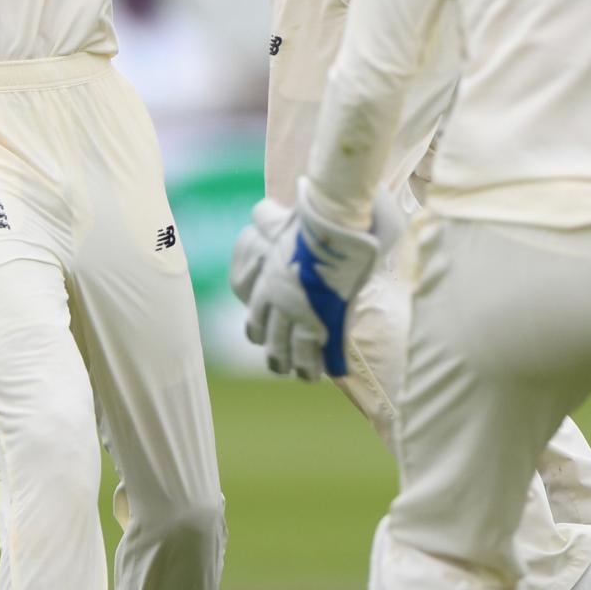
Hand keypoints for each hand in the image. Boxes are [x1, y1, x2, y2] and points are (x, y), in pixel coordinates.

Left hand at [229, 182, 401, 379]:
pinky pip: (327, 351)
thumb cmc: (309, 223)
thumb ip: (269, 222)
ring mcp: (306, 316)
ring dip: (303, 368)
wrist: (332, 228)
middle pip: (274, 344)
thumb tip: (259, 212)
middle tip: (281, 368)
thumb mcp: (283, 223)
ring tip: (309, 377)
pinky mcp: (330, 320)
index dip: (257, 334)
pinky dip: (330, 364)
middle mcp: (282, 306)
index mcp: (269, 286)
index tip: (261, 341)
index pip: (255, 320)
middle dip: (277, 359)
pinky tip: (335, 372)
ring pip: (299, 355)